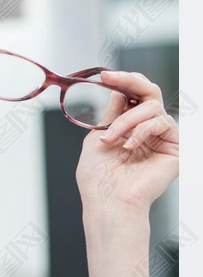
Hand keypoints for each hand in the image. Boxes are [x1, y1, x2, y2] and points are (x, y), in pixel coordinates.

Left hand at [76, 70, 178, 215]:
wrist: (108, 202)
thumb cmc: (99, 178)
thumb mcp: (100, 135)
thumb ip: (113, 113)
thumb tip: (120, 90)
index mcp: (131, 128)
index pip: (134, 96)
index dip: (123, 81)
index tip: (105, 75)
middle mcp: (150, 132)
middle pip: (150, 92)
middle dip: (131, 81)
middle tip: (112, 78)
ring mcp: (164, 139)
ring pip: (151, 107)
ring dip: (126, 119)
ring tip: (112, 138)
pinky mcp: (176, 149)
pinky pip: (161, 122)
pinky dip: (141, 130)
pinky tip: (130, 146)